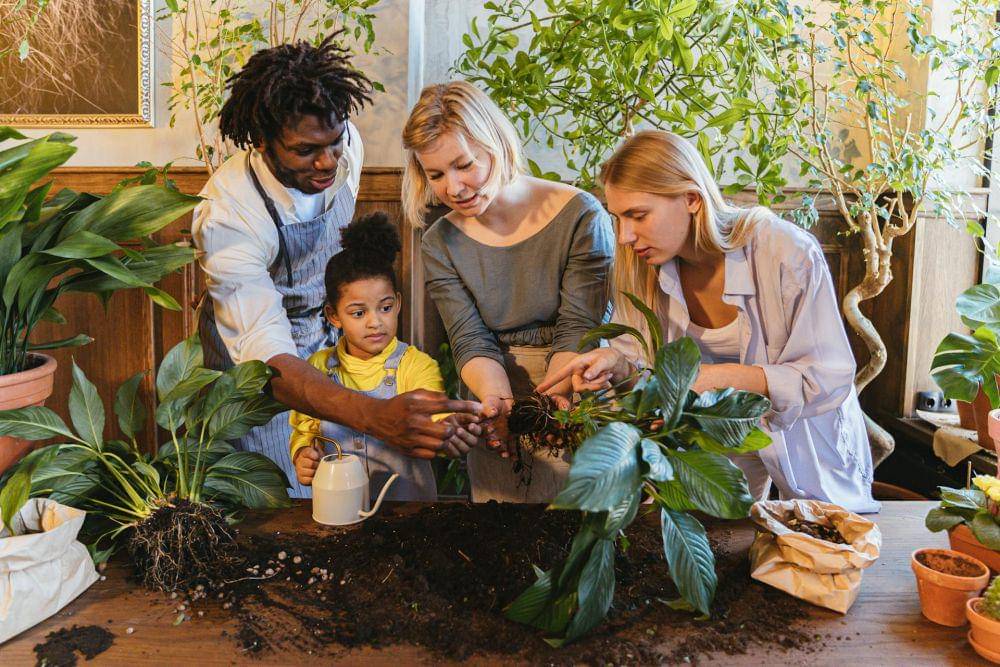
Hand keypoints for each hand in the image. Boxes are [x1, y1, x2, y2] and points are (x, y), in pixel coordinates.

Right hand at [293, 443, 322, 485]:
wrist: (308, 468)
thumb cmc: (315, 460)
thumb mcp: (318, 452)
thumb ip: (318, 448)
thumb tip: (317, 442)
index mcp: (304, 453)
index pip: (308, 452)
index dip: (314, 455)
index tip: (317, 457)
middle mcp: (300, 461)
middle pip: (310, 463)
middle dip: (317, 465)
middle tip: (321, 465)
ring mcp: (299, 470)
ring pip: (310, 472)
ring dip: (316, 472)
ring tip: (319, 471)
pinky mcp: (300, 479)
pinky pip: (308, 480)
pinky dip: (313, 479)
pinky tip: (315, 477)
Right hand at [367, 390, 482, 458]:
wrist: (377, 419)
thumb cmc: (399, 405)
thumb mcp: (414, 394)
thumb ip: (433, 395)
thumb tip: (450, 399)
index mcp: (417, 406)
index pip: (446, 406)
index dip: (465, 407)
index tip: (478, 408)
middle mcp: (414, 423)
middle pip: (446, 430)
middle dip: (454, 429)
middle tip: (453, 427)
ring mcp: (411, 439)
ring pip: (440, 445)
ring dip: (446, 441)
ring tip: (444, 435)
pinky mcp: (408, 450)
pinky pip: (430, 455)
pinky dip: (436, 450)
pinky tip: (434, 443)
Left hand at [440, 413, 481, 457]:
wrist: (437, 431)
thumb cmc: (450, 423)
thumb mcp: (457, 417)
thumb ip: (466, 417)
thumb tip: (476, 419)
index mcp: (473, 432)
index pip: (478, 431)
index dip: (475, 429)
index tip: (470, 425)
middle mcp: (471, 442)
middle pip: (473, 441)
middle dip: (465, 436)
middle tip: (458, 430)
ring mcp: (464, 449)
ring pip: (465, 449)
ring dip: (457, 442)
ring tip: (450, 436)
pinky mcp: (455, 455)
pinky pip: (455, 454)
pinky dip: (450, 448)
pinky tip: (446, 442)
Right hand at [480, 394, 514, 457]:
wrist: (503, 402)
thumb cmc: (492, 403)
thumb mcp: (490, 403)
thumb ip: (489, 408)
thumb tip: (492, 412)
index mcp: (483, 427)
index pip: (481, 432)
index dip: (484, 432)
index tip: (488, 429)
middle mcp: (491, 434)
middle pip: (490, 442)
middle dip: (493, 445)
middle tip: (497, 444)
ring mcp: (501, 437)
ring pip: (500, 447)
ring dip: (502, 452)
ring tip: (505, 455)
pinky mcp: (511, 437)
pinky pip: (512, 447)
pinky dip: (513, 453)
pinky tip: (515, 458)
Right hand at [535, 348, 629, 394]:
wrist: (613, 360)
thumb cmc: (607, 357)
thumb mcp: (603, 361)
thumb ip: (595, 369)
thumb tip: (586, 377)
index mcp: (575, 364)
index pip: (560, 374)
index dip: (549, 382)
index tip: (538, 390)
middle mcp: (576, 372)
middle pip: (579, 387)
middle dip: (594, 385)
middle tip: (608, 376)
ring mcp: (581, 378)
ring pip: (586, 390)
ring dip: (599, 384)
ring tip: (608, 374)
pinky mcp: (586, 384)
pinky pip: (591, 390)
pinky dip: (600, 385)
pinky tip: (606, 379)